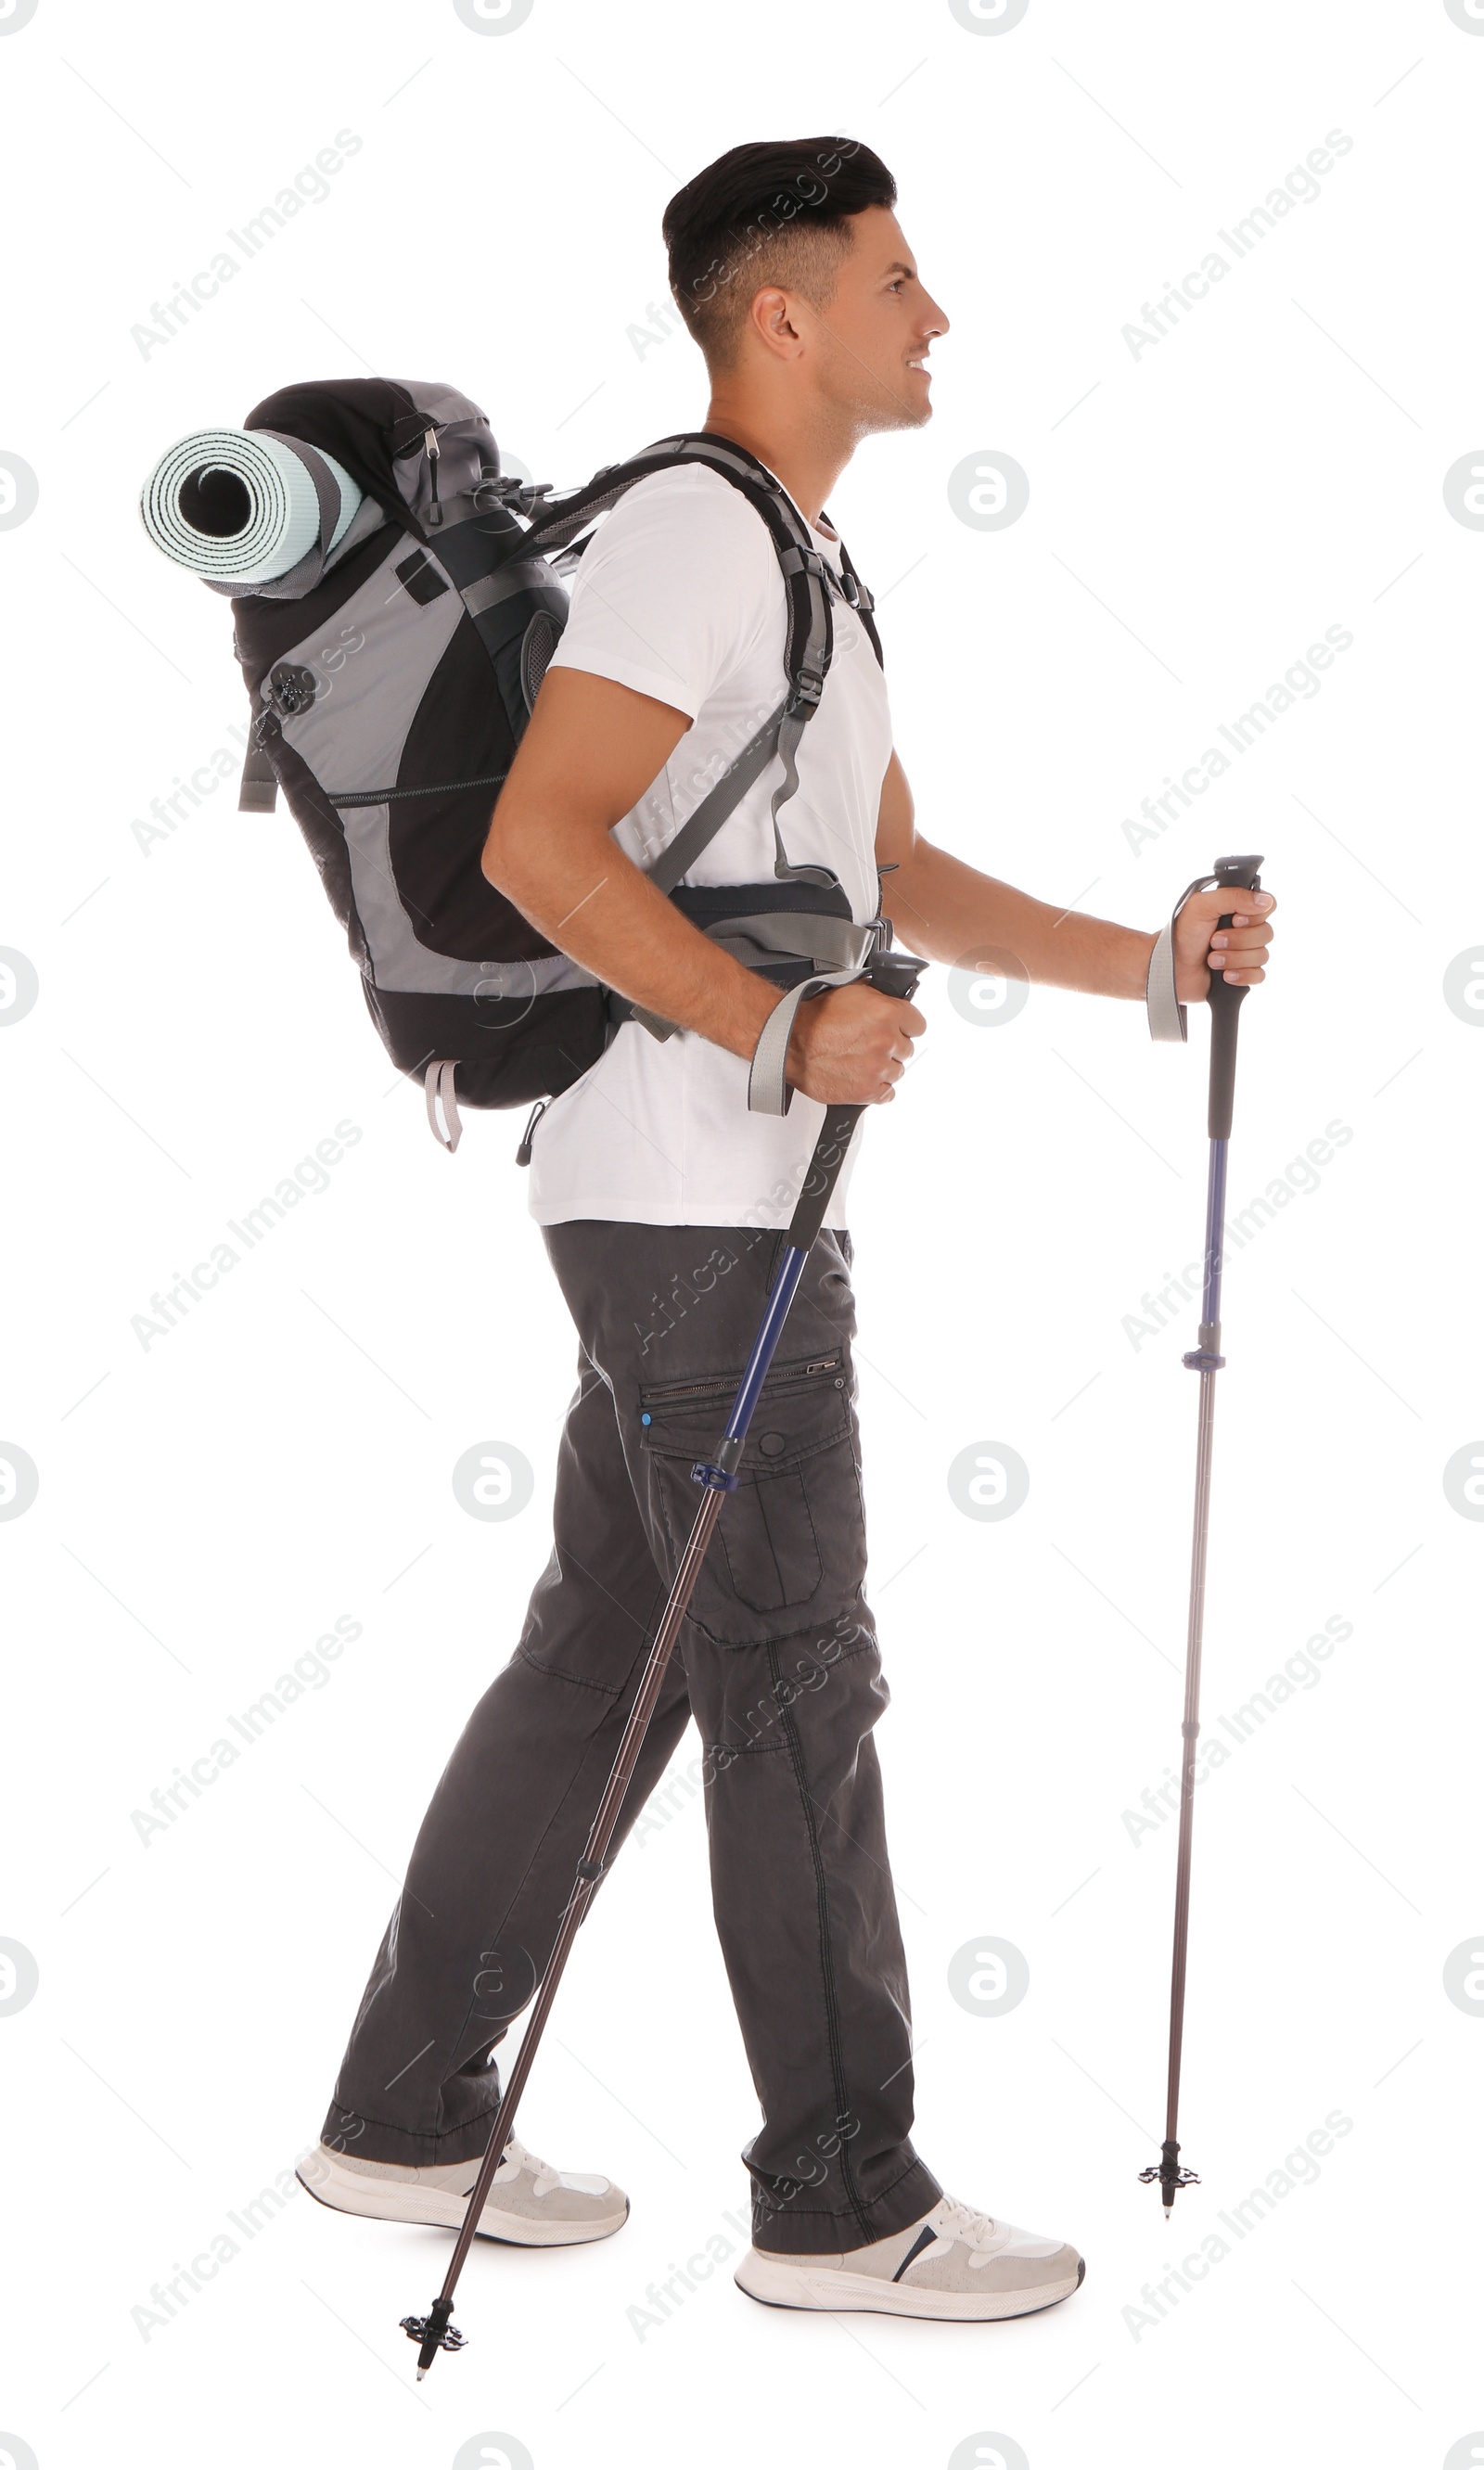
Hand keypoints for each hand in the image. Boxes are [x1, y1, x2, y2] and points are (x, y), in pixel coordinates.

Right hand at [785, 981, 925, 1105]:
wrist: (790, 1042)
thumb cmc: (814, 1017)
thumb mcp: (851, 991)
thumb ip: (879, 997)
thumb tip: (893, 998)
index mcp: (888, 1013)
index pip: (918, 1025)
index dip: (905, 1026)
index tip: (897, 1029)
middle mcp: (886, 1041)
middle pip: (907, 1050)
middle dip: (891, 1047)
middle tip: (870, 1044)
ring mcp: (877, 1068)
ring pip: (898, 1072)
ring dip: (884, 1067)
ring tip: (862, 1061)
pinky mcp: (867, 1091)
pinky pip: (888, 1093)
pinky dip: (878, 1088)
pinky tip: (864, 1078)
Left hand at [1172, 884, 1276, 999]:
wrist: (1169, 968)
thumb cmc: (1180, 935)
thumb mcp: (1201, 906)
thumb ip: (1233, 896)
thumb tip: (1264, 901)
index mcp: (1238, 908)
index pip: (1267, 906)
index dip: (1254, 916)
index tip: (1235, 920)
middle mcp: (1245, 929)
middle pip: (1266, 933)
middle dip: (1238, 940)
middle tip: (1213, 941)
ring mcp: (1245, 952)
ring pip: (1262, 955)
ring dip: (1234, 958)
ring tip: (1212, 960)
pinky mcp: (1242, 974)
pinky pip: (1259, 975)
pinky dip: (1242, 975)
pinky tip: (1225, 975)